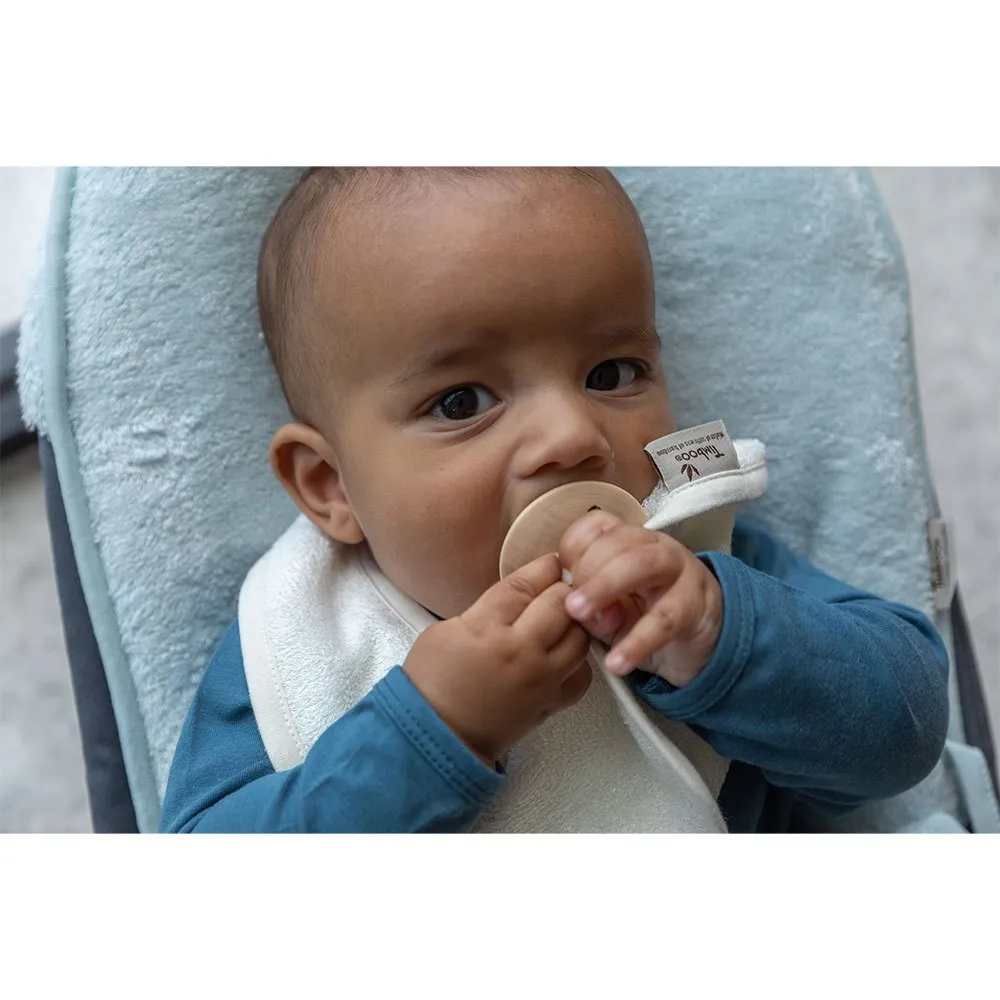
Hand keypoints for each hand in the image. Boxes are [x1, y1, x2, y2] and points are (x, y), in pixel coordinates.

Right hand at [403, 553, 591, 766]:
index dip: (543, 567)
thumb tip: (521, 593)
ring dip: (576, 621)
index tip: (551, 561)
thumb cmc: (433, 680)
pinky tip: (566, 653)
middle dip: (563, 588)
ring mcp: (541, 679)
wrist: (439, 734)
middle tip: (561, 584)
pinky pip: (583, 674)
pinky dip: (579, 660)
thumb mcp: (447, 628)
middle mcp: (520, 651)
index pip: (526, 585)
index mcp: (486, 627)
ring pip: (580, 636)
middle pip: (560, 604)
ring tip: (565, 617)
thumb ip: (487, 607)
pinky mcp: (552, 703)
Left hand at [558, 510, 722, 686]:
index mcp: (629, 541)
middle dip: (587, 569)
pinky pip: (665, 619)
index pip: (598, 526)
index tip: (560, 578)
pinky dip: (638, 642)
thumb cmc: (646, 617)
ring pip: (642, 564)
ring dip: (605, 586)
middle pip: (618, 540)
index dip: (573, 548)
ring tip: (580, 615)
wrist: (701, 642)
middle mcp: (655, 547)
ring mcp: (679, 570)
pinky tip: (617, 662)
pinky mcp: (696, 605)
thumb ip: (591, 606)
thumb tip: (574, 609)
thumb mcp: (611, 610)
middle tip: (569, 604)